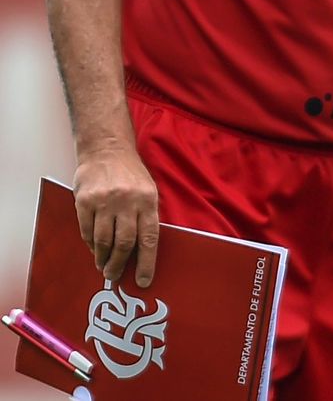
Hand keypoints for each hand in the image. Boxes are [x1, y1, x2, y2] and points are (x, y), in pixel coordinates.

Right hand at [74, 142, 159, 285]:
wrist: (107, 150)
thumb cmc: (130, 175)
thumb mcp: (149, 191)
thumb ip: (146, 217)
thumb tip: (142, 252)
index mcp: (148, 200)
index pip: (149, 238)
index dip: (146, 263)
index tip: (143, 281)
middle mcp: (127, 202)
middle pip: (124, 243)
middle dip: (119, 265)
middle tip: (115, 276)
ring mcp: (105, 201)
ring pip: (103, 241)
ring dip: (103, 258)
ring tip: (104, 266)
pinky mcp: (85, 201)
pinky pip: (87, 231)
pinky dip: (90, 244)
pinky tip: (93, 249)